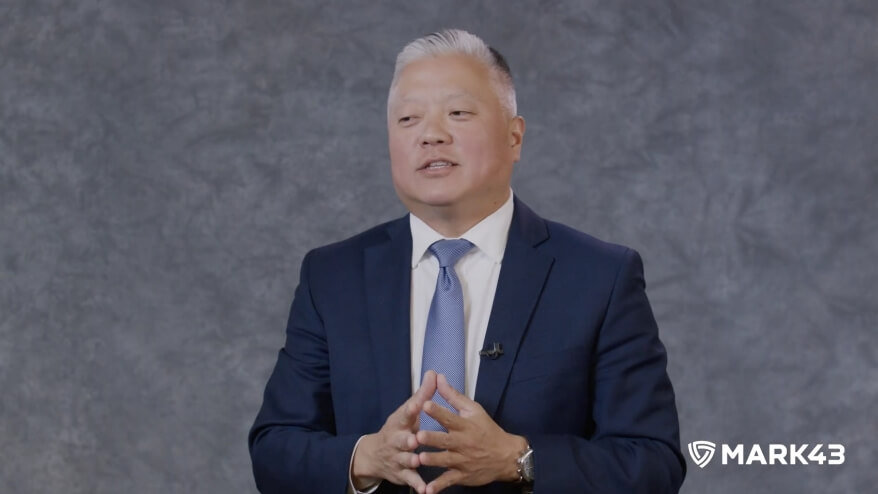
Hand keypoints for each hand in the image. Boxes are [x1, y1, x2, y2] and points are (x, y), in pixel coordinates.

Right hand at [351, 370, 437, 492]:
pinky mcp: (402, 474)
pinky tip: (426, 490)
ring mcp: (398, 458)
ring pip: (405, 460)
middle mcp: (396, 440)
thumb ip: (423, 394)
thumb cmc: (398, 429)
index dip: (411, 409)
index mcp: (400, 423)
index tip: (417, 404)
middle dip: (407, 439)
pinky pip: (411, 480)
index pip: (405, 414)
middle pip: (401, 439)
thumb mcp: (408, 411)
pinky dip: (417, 485)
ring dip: (411, 460)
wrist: (375, 455)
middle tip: (414, 439)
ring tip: (418, 461)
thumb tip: (434, 373)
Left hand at [417, 374, 528, 493]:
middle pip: (446, 440)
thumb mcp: (473, 410)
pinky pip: (449, 481)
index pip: (450, 417)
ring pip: (445, 461)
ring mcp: (463, 460)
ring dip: (433, 461)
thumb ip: (453, 396)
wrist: (506, 456)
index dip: (438, 411)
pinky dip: (439, 486)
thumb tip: (439, 378)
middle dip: (432, 439)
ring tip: (419, 460)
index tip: (425, 404)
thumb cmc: (487, 429)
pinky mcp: (462, 475)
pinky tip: (427, 490)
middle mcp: (463, 443)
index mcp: (465, 425)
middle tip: (418, 436)